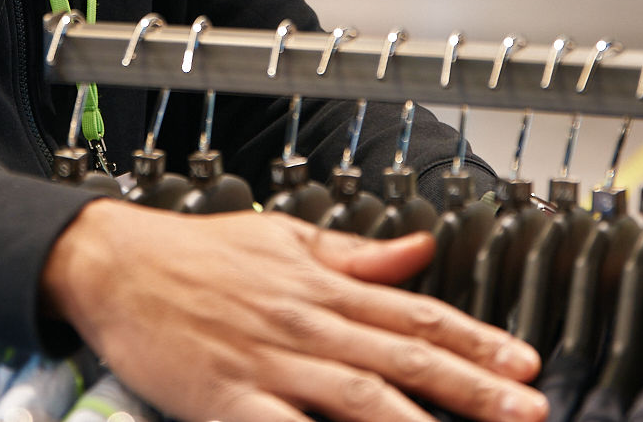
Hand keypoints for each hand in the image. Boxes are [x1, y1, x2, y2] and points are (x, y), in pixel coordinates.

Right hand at [40, 201, 546, 421]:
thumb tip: (421, 249)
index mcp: (321, 285)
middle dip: (475, 388)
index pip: (415, 314)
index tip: (525, 362)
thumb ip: (355, 253)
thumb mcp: (282, 238)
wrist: (113, 264)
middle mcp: (307, 323)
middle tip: (530, 408)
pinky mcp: (232, 401)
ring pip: (363, 398)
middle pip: (404, 360)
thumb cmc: (194, 255)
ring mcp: (271, 365)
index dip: (476, 341)